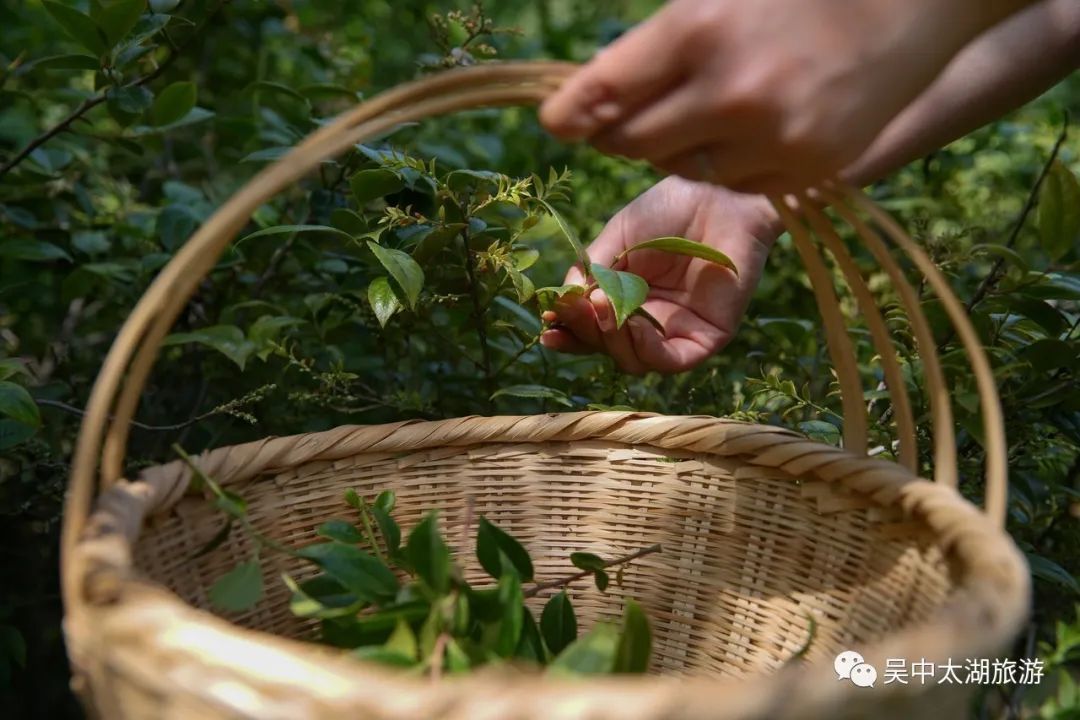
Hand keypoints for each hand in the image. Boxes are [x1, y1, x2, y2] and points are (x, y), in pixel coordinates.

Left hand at [540, 0, 1013, 193]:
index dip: (568, 112)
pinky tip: (755, 126)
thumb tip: (585, 104)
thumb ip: (651, 49)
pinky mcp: (805, 171)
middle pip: (631, 144)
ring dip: (678, 147)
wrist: (912, 2)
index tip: (557, 119)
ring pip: (682, 170)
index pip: (601, 94)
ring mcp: (773, 139)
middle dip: (619, 132)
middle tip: (621, 117)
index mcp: (698, 29)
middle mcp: (731, 92)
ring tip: (708, 107)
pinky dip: (730, 162)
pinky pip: (735, 185)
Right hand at [540, 177, 780, 373]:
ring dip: (612, 342)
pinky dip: (646, 351)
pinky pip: (671, 361)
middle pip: (608, 347)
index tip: (548, 328)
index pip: (592, 329)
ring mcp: (677, 331)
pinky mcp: (706, 337)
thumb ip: (591, 273)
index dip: (569, 333)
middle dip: (586, 332)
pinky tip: (633, 326)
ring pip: (635, 360)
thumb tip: (562, 306)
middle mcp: (649, 320)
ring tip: (603, 312)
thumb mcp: (617, 239)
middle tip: (578, 308)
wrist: (717, 196)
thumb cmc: (669, 211)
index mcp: (625, 299)